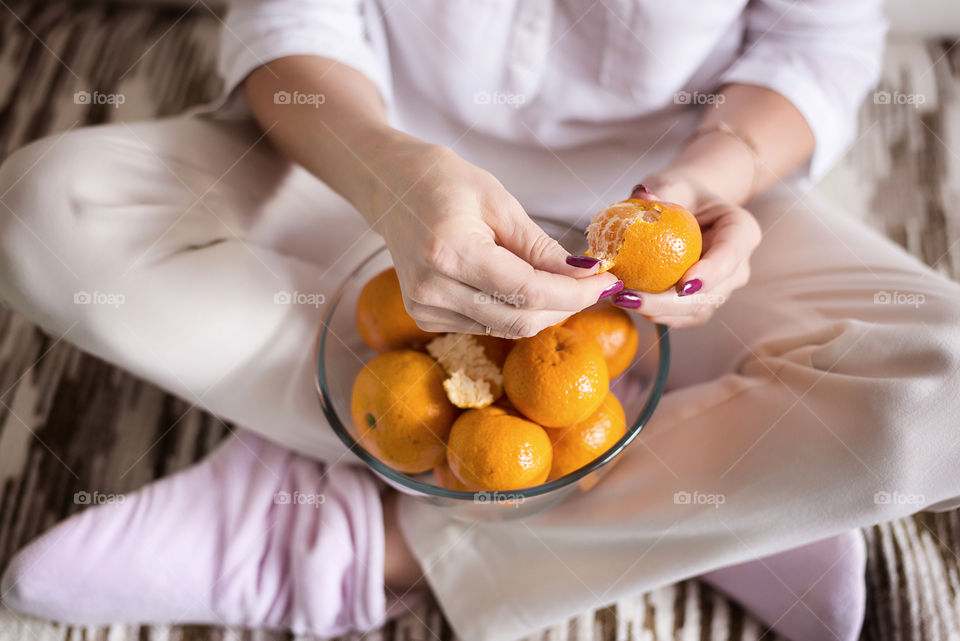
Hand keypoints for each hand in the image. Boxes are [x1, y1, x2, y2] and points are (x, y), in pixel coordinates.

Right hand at [362, 138, 619, 337]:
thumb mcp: (500, 203)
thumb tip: (584, 275)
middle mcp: (432, 288)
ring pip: (505, 328)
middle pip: (519, 320)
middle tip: (591, 284)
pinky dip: (512, 310)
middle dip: (564, 306)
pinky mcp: (423, 316)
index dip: (574, 294)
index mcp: (451, 252)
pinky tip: (516, 285)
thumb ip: (541, 247)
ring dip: (541, 310)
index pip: (528, 291)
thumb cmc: (444, 183)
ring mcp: (423, 307)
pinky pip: (484, 324)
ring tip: (557, 280)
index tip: (607, 283)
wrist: (391, 185)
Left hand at [613, 172, 760, 327]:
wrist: (688, 208)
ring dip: (658, 312)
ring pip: (697, 312)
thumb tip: (641, 196)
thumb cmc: (681, 192)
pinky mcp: (703, 302)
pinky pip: (682, 317)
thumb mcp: (672, 183)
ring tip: (621, 299)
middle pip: (712, 293)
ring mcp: (722, 288)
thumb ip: (661, 188)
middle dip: (670, 303)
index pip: (731, 254)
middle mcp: (738, 265)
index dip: (710, 274)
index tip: (682, 285)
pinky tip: (627, 303)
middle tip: (629, 297)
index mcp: (741, 231)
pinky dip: (655, 314)